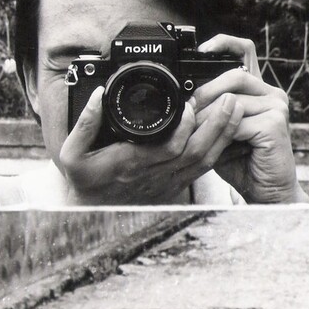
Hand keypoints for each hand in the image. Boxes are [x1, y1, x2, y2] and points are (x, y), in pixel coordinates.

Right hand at [59, 86, 243, 204]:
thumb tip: (99, 95)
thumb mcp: (72, 153)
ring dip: (223, 136)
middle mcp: (154, 175)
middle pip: (195, 153)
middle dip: (216, 126)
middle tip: (230, 101)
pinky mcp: (174, 186)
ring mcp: (167, 183)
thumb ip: (85, 123)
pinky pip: (203, 170)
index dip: (184, 128)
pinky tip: (229, 132)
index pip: (167, 148)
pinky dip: (219, 149)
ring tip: (236, 109)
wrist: (91, 212)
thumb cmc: (84, 180)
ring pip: (203, 162)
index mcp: (132, 164)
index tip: (192, 105)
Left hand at [194, 34, 308, 203]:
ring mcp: (276, 106)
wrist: (266, 191)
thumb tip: (184, 97)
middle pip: (233, 74)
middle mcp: (271, 93)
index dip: (223, 44)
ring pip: (231, 99)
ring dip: (208, 116)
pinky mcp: (275, 123)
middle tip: (187, 110)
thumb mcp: (219, 129)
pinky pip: (237, 120)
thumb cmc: (241, 162)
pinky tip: (215, 144)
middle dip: (205, 93)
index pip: (244, 51)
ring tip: (196, 131)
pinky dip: (220, 132)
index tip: (200, 50)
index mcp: (258, 90)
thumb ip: (209, 109)